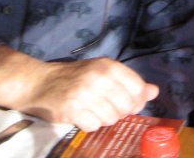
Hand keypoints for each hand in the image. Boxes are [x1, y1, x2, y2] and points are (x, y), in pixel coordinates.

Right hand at [24, 58, 159, 130]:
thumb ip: (129, 82)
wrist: (39, 82)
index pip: (137, 88)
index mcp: (109, 66)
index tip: (125, 102)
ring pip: (111, 118)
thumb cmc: (75, 77)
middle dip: (119, 112)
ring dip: (103, 118)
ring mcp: (84, 94)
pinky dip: (89, 124)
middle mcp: (98, 78)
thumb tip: (154, 91)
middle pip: (126, 106)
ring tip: (92, 109)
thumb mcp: (103, 72)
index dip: (136, 100)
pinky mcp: (71, 110)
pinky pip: (93, 126)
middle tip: (106, 107)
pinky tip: (82, 115)